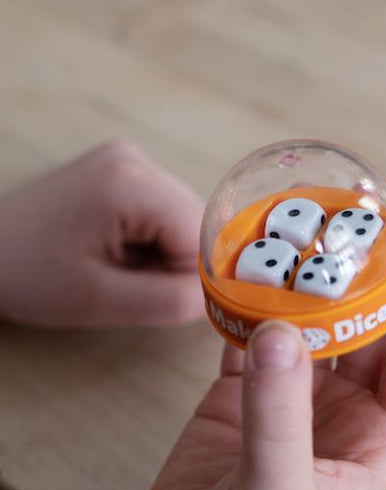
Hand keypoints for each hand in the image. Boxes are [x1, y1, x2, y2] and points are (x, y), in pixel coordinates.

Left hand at [0, 141, 204, 326]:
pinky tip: (118, 246)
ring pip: (184, 219)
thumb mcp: (103, 301)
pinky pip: (165, 211)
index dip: (188, 274)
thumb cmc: (32, 277)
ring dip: (165, 251)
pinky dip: (153, 238)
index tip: (152, 293)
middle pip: (196, 224)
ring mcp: (129, 159)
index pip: (201, 237)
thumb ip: (173, 299)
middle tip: (129, 279)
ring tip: (118, 262)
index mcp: (131, 185)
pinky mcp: (123, 168)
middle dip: (175, 261)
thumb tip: (221, 291)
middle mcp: (137, 160)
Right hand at [113, 223, 385, 489]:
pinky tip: (242, 271)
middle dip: (368, 274)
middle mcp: (344, 410)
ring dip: (307, 284)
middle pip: (371, 326)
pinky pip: (254, 335)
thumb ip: (278, 414)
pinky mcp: (244, 394)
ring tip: (299, 232)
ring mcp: (294, 398)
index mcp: (377, 436)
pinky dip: (250, 303)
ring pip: (313, 325)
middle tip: (354, 218)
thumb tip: (280, 329)